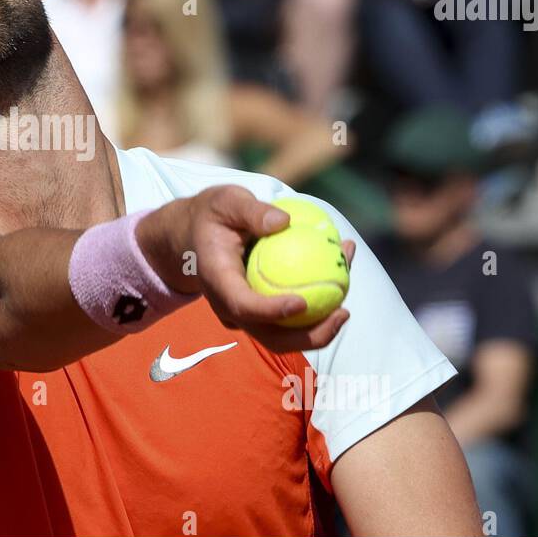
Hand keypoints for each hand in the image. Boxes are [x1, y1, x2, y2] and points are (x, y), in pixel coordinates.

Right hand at [138, 185, 353, 352]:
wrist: (191, 238)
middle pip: (269, 336)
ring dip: (319, 327)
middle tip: (342, 313)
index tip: (302, 302)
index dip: (272, 311)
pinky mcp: (258, 313)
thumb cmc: (211, 216)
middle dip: (308, 336)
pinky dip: (315, 309)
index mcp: (217, 281)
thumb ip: (251, 210)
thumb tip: (284, 222)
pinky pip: (287, 320)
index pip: (242, 305)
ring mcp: (244, 314)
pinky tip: (339, 282)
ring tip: (346, 304)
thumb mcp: (226, 200)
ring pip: (282, 336)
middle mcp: (229, 306)